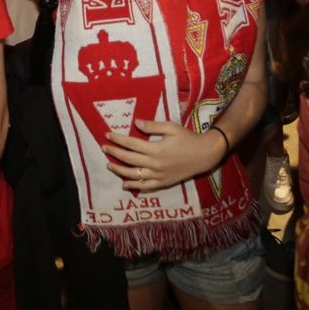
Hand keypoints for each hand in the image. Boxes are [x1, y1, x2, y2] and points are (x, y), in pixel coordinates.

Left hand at [102, 118, 225, 191]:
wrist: (204, 155)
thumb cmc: (187, 138)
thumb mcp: (171, 127)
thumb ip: (152, 126)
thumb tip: (135, 122)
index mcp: (156, 149)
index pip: (131, 144)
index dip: (118, 139)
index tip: (107, 135)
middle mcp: (155, 164)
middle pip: (129, 159)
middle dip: (114, 153)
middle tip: (104, 148)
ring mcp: (159, 175)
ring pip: (134, 175)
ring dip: (119, 170)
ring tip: (109, 165)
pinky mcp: (163, 183)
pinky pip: (145, 187)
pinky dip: (134, 186)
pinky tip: (124, 184)